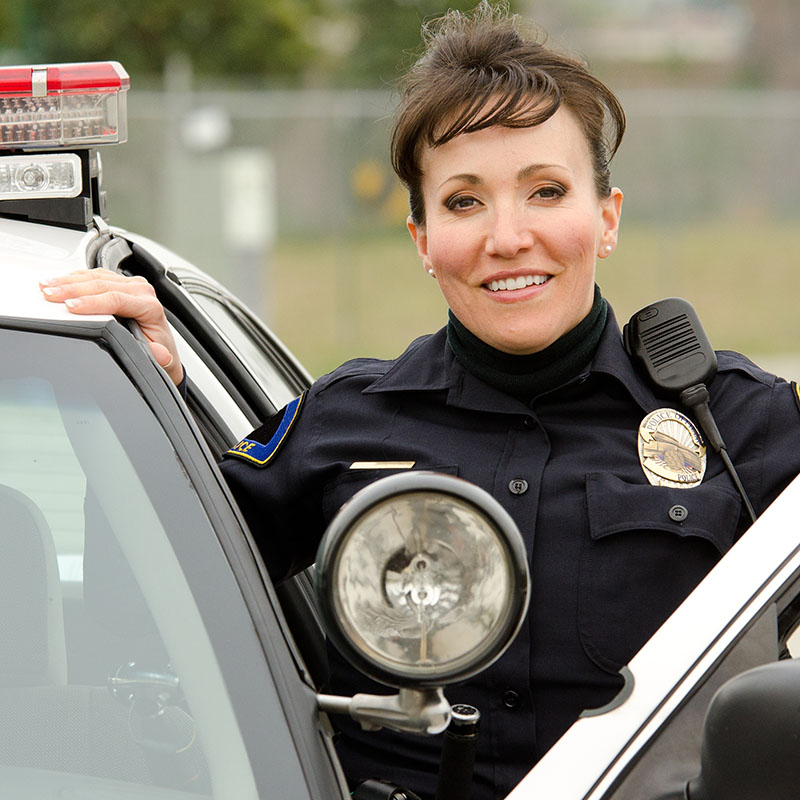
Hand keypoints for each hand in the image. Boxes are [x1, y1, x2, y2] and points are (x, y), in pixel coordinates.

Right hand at [40, 269, 183, 385]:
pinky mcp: (120, 282)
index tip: (70, 306)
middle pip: (102, 285)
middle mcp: (141, 291)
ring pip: (96, 277)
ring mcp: (131, 284)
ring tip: (47, 286)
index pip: (116, 300)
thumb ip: (157, 355)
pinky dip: (74, 278)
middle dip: (72, 290)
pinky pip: (95, 274)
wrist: (160, 345)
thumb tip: (161, 355)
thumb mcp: (158, 357)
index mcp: (150, 307)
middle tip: (49, 294)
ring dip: (69, 281)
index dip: (91, 303)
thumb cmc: (156, 349)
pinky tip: (59, 281)